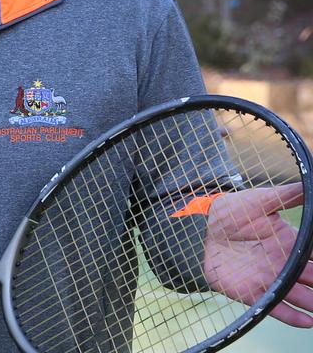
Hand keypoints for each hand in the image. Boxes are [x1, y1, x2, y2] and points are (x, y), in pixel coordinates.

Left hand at [203, 182, 312, 326]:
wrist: (201, 228)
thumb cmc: (233, 212)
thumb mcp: (261, 200)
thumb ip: (288, 195)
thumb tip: (309, 181)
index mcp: (292, 243)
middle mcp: (286, 264)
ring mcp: (271, 279)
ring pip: (301, 296)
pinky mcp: (253, 292)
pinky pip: (277, 308)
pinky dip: (294, 317)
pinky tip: (307, 321)